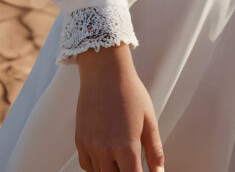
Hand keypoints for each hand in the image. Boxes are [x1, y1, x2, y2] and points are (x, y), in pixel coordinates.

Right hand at [75, 43, 164, 171]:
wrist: (105, 71)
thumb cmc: (130, 92)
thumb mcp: (149, 120)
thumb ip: (155, 151)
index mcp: (126, 147)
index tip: (142, 171)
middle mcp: (105, 150)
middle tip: (132, 161)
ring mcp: (90, 146)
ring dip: (111, 169)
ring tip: (120, 156)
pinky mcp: (79, 141)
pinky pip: (87, 165)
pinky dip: (97, 166)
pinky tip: (106, 155)